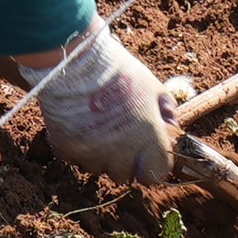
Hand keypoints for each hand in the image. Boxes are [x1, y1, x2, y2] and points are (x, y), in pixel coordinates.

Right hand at [21, 18, 190, 183]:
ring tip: (96, 122)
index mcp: (146, 139)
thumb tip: (171, 128)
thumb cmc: (117, 71)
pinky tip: (78, 122)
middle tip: (118, 131)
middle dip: (123, 158)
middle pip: (124, 174)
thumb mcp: (152, 85)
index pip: (155, 175)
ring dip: (99, 153)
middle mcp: (120, 153)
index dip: (152, 165)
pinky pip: (75, 158)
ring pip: (98, 167)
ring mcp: (91, 155)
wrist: (74, 62)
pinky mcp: (66, 151)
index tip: (147, 153)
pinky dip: (77, 146)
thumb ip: (166, 111)